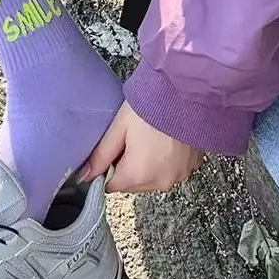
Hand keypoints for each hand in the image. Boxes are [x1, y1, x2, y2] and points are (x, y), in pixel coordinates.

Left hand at [80, 103, 203, 193]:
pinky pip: (170, 172)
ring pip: (152, 180)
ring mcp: (179, 175)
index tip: (114, 151)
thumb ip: (100, 156)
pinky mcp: (192, 167)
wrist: (188, 93)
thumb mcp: (118, 128)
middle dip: (128, 169)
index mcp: (138, 174)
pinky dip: (165, 163)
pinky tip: (165, 143)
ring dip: (147, 167)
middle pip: (132, 185)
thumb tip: (85, 176)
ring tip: (150, 140)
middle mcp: (160, 181)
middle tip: (132, 141)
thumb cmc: (152, 106)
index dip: (108, 169)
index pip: (111, 186)